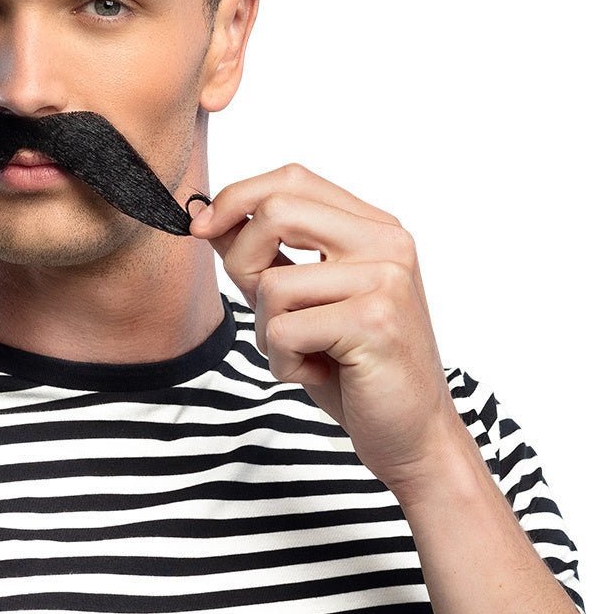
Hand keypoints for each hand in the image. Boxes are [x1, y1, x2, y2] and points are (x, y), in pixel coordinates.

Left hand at [189, 163, 471, 493]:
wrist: (412, 434)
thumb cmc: (353, 366)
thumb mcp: (299, 300)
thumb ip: (261, 254)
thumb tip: (208, 217)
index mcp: (373, 227)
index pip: (292, 178)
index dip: (238, 197)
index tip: (201, 226)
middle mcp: (387, 242)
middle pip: (278, 211)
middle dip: (243, 262)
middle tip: (260, 309)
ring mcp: (386, 279)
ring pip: (272, 283)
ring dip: (267, 330)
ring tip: (304, 351)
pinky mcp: (375, 321)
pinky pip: (283, 329)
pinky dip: (282, 361)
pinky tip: (315, 372)